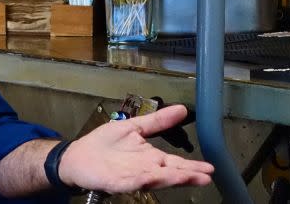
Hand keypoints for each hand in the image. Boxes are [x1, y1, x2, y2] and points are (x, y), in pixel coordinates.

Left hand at [59, 105, 213, 193]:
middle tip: (206, 177)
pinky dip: (142, 180)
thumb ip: (157, 121)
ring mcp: (131, 176)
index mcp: (151, 157)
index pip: (175, 163)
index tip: (210, 168)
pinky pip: (131, 181)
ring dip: (170, 179)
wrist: (79, 156)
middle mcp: (145, 169)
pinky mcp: (116, 181)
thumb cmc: (105, 144)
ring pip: (154, 179)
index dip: (192, 166)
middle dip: (187, 175)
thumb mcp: (134, 127)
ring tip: (187, 177)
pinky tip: (152, 177)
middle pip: (169, 173)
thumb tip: (182, 109)